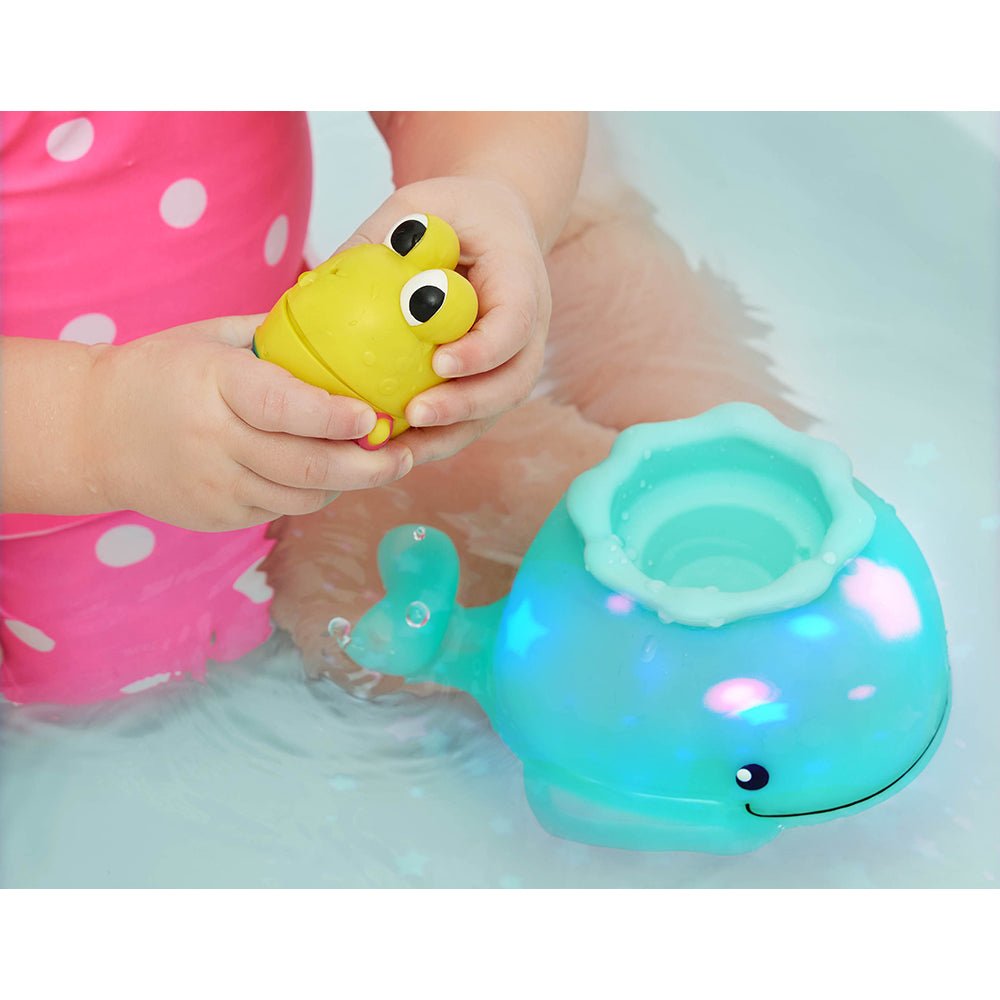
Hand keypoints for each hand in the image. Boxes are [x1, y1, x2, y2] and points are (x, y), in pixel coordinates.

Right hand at [85, 316, 413, 530]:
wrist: (92, 431)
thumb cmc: (161, 373)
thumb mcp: (210, 338)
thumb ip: (275, 340)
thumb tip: (348, 331)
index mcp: (214, 384)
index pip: (284, 406)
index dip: (334, 417)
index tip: (375, 417)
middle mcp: (213, 440)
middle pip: (305, 465)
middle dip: (367, 467)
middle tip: (403, 457)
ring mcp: (213, 485)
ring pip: (301, 497)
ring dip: (346, 484)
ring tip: (373, 466)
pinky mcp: (215, 516)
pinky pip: (280, 510)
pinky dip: (310, 495)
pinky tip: (323, 475)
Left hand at [338, 175, 552, 463]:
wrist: (491, 228)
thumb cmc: (452, 216)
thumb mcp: (417, 207)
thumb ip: (381, 241)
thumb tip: (317, 286)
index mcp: (521, 277)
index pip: (516, 321)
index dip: (484, 349)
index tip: (442, 363)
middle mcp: (528, 329)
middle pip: (513, 381)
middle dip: (466, 405)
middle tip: (417, 415)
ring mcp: (513, 360)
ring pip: (493, 410)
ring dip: (449, 434)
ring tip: (399, 450)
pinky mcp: (490, 381)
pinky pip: (470, 418)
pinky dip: (437, 437)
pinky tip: (394, 449)